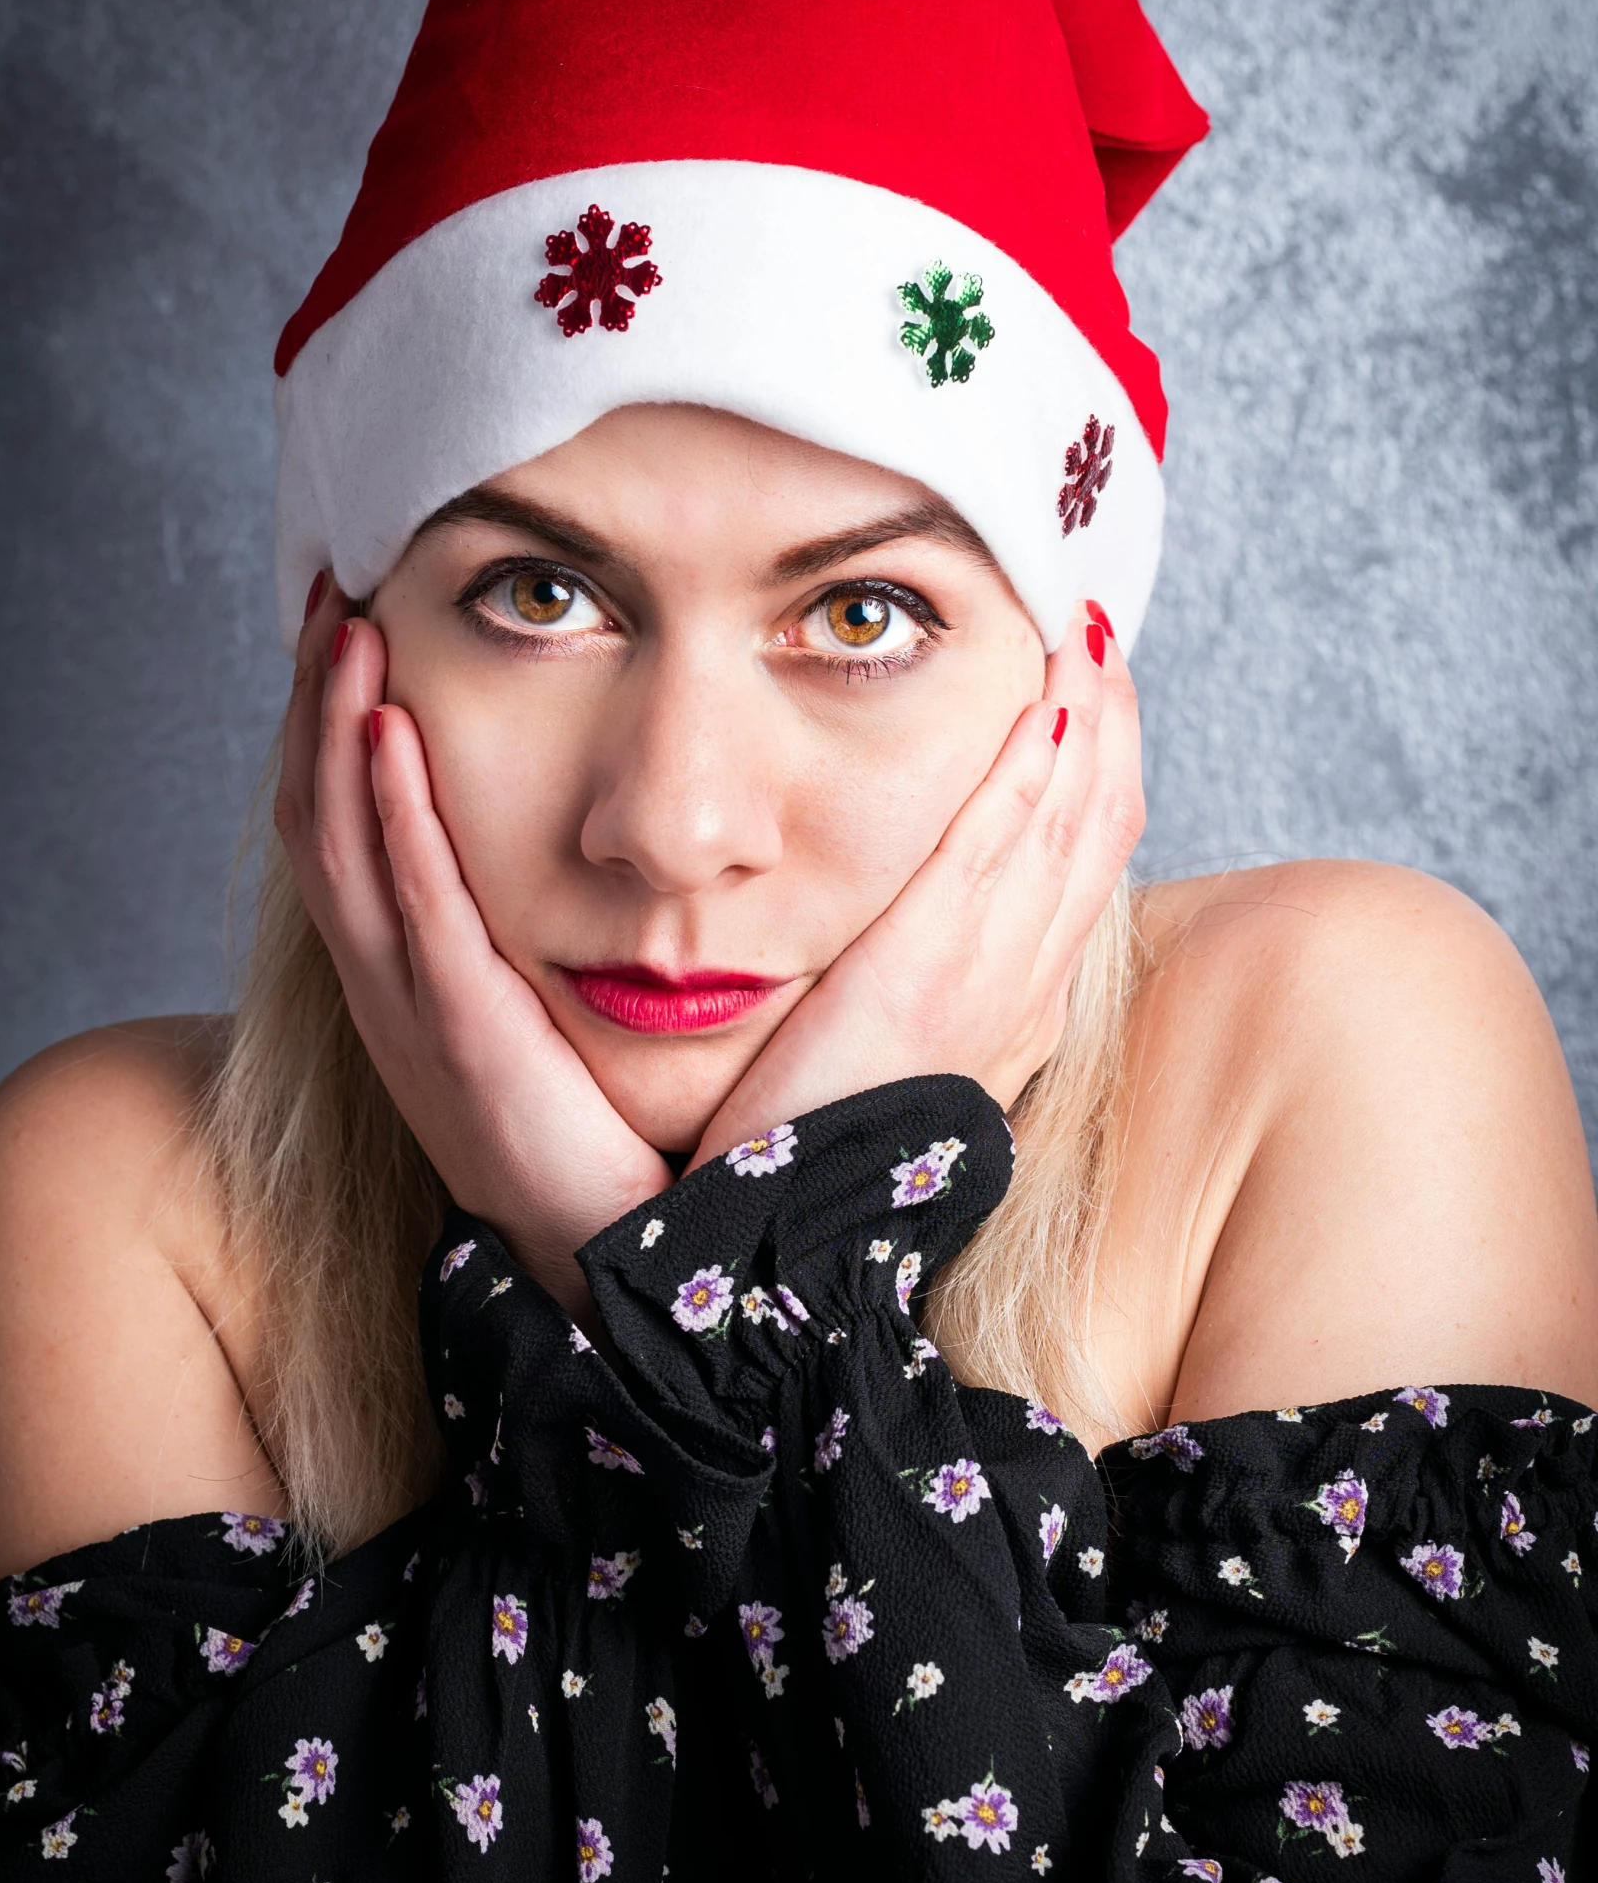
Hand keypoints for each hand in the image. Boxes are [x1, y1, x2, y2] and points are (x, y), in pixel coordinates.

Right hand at [273, 581, 669, 1322]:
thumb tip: (589, 822)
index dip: (333, 728)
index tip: (354, 628)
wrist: (614, 1251)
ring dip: (334, 734)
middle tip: (332, 597)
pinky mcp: (458, 1036)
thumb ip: (542, 919)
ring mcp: (411, 1012)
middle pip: (320, 818)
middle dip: (317, 704)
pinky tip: (387, 738)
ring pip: (340, 848)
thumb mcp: (549, 1003)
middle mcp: (391, 985)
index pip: (346, 829)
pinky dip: (391, 821)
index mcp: (412, 973)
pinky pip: (409, 911)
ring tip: (348, 632)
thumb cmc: (599, 1122)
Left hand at [690, 602, 1143, 1163]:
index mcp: (1009, 1013)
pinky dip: (1036, 770)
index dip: (1094, 772)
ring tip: (1082, 629)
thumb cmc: (798, 1157)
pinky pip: (1005, 853)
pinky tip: (1051, 696)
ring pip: (1071, 826)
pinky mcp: (933, 985)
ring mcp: (992, 990)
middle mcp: (1021, 995)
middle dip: (1108, 722)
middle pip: (1095, 830)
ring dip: (1089, 723)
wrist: (775, 1256)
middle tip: (1093, 626)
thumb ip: (894, 987)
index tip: (1082, 687)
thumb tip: (890, 921)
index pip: (1075, 868)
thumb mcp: (872, 1060)